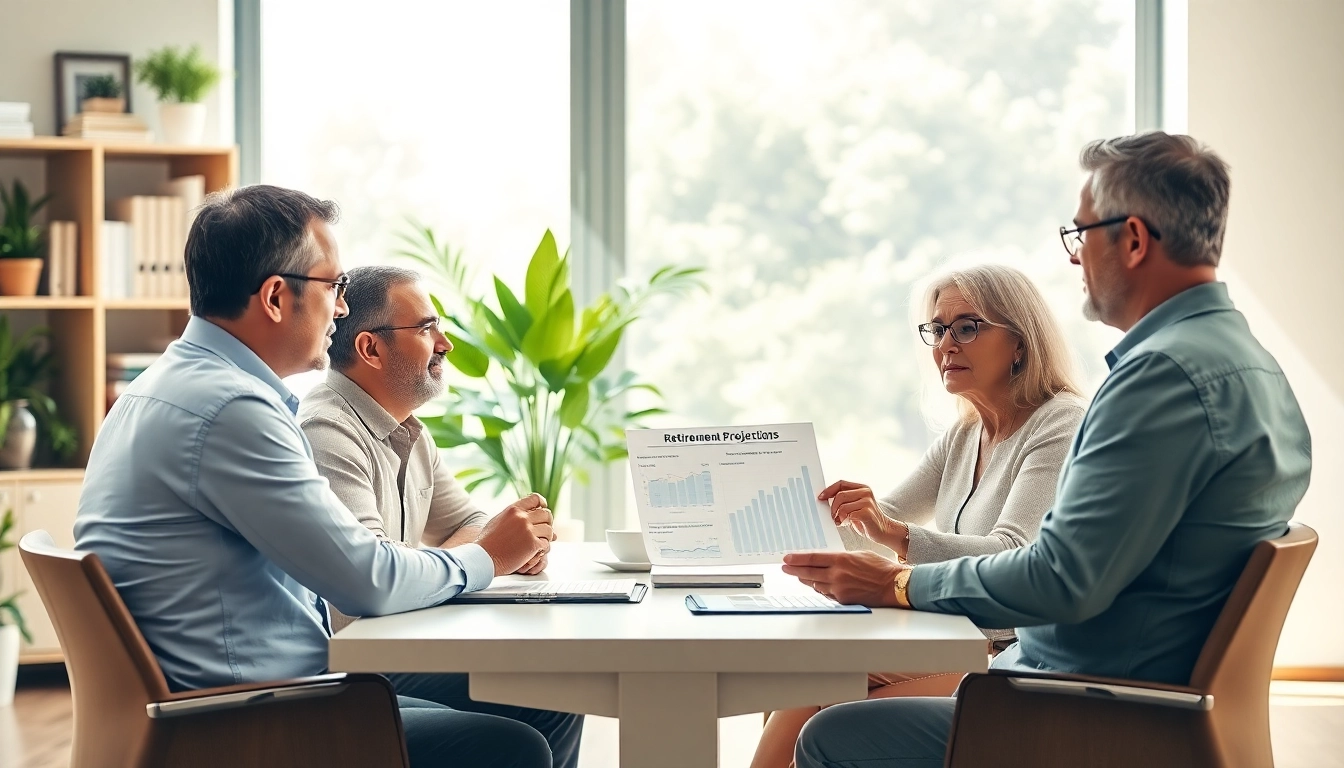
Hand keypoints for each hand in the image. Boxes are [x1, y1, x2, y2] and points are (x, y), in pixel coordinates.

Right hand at [475, 493, 553, 575]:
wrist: (482, 558)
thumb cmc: (488, 542)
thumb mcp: (498, 520)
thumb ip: (515, 516)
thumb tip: (532, 517)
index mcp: (513, 509)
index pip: (536, 498)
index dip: (542, 504)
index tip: (543, 510)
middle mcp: (522, 517)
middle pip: (546, 514)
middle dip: (547, 522)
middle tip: (543, 530)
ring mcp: (528, 531)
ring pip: (549, 530)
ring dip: (547, 537)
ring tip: (539, 542)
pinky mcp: (532, 545)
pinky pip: (546, 544)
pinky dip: (543, 548)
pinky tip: (535, 551)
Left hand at [781, 550, 908, 607]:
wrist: (893, 585)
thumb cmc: (880, 568)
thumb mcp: (858, 555)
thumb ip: (840, 558)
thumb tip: (827, 560)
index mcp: (841, 559)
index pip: (812, 558)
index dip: (797, 559)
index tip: (787, 558)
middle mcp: (837, 574)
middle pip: (809, 572)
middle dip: (794, 570)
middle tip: (785, 568)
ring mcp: (839, 589)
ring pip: (815, 584)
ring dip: (805, 580)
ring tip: (798, 575)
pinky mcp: (843, 600)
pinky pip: (826, 594)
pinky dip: (819, 588)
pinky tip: (815, 585)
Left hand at [818, 480, 899, 546]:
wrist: (884, 531)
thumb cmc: (866, 519)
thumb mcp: (854, 506)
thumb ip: (844, 501)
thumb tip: (824, 499)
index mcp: (862, 488)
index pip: (841, 483)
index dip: (828, 490)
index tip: (820, 498)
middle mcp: (866, 492)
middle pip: (840, 495)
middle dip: (832, 507)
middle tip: (832, 517)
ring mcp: (868, 502)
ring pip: (843, 505)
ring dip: (837, 515)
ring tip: (839, 521)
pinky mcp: (867, 512)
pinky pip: (848, 514)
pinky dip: (843, 520)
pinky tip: (844, 524)